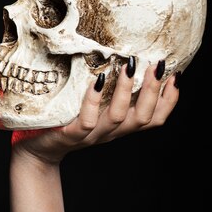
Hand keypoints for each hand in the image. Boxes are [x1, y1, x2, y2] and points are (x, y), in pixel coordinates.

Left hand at [10, 61, 179, 163]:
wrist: (35, 150)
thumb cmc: (62, 122)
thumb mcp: (89, 108)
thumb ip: (106, 94)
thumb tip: (118, 61)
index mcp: (118, 127)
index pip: (153, 118)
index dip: (169, 100)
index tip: (176, 76)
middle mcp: (109, 133)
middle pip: (142, 118)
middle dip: (154, 91)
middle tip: (157, 65)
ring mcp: (90, 135)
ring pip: (118, 118)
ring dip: (127, 92)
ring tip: (129, 67)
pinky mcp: (70, 135)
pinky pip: (86, 121)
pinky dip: (93, 101)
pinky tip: (97, 82)